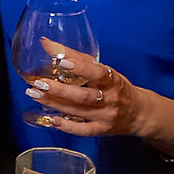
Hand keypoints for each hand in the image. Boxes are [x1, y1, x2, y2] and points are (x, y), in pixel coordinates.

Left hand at [25, 42, 149, 137]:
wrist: (138, 112)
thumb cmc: (116, 86)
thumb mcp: (103, 69)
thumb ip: (77, 58)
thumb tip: (47, 43)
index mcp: (111, 79)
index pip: (96, 72)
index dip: (80, 67)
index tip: (62, 61)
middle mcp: (109, 98)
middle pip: (83, 95)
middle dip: (59, 90)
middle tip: (39, 83)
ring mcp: (105, 115)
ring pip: (79, 111)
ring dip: (55, 104)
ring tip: (36, 95)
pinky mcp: (102, 129)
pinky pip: (83, 129)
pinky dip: (68, 126)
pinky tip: (52, 120)